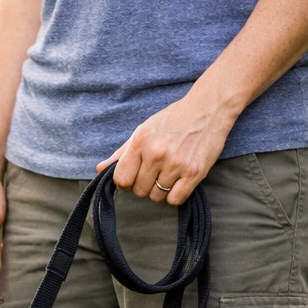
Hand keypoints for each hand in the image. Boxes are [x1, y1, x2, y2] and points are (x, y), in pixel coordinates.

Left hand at [96, 89, 234, 205]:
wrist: (208, 108)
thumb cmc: (172, 120)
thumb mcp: (143, 130)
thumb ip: (122, 153)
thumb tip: (99, 169)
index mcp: (141, 142)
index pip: (121, 180)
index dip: (125, 182)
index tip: (133, 177)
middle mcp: (156, 154)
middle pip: (138, 191)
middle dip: (144, 186)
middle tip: (155, 173)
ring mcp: (176, 164)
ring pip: (156, 197)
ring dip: (160, 191)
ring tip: (168, 174)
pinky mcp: (195, 172)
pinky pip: (175, 200)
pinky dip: (175, 195)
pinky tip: (179, 181)